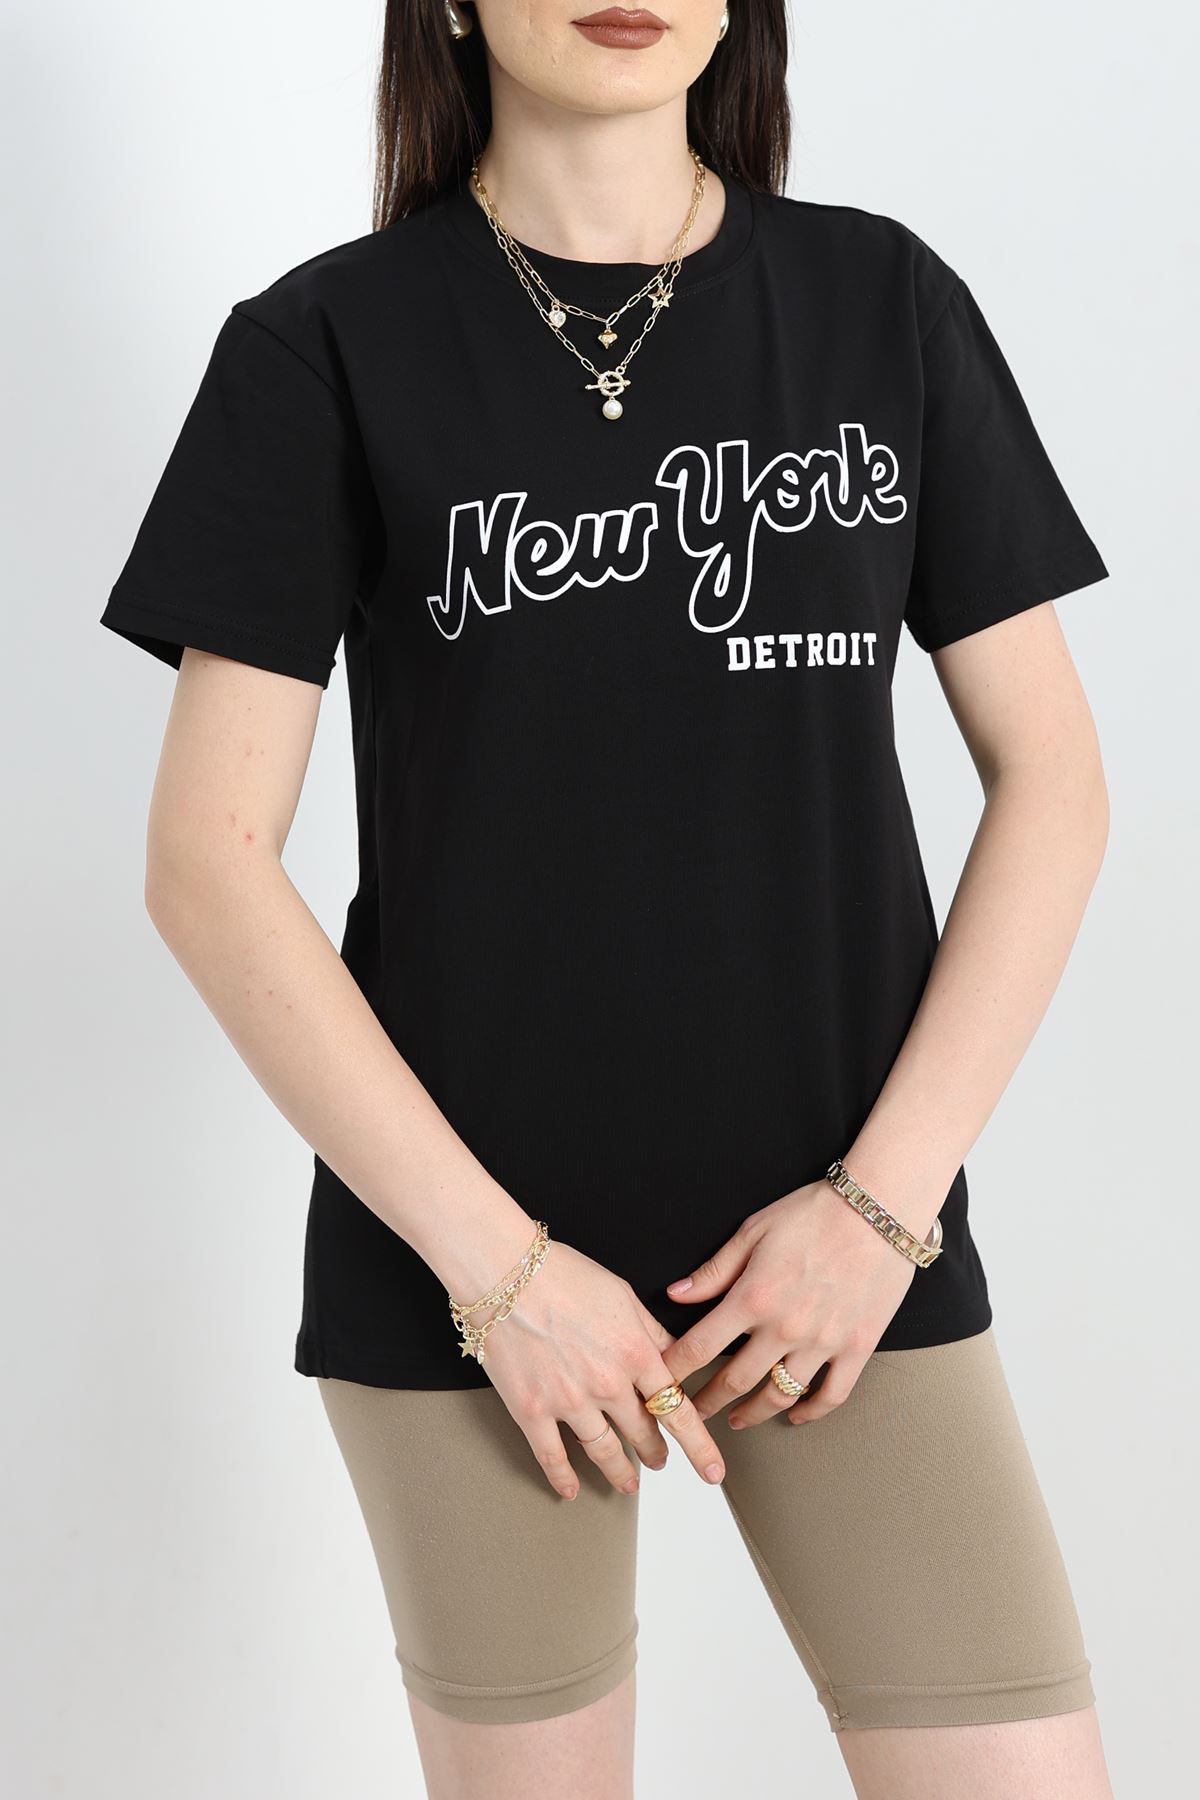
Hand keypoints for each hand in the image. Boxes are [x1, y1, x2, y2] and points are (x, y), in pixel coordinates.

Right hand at [477, 1239, 728, 1497]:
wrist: (504, 1272)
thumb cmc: (563, 1273)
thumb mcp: (623, 1295)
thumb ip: (652, 1332)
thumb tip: (676, 1358)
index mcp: (635, 1353)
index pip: (678, 1410)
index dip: (699, 1446)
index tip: (713, 1470)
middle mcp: (607, 1384)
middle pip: (643, 1433)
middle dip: (656, 1452)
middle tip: (661, 1462)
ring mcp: (569, 1401)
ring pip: (604, 1452)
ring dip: (620, 1472)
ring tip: (628, 1483)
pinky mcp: (531, 1411)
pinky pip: (552, 1456)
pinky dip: (563, 1477)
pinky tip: (571, 1489)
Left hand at [660, 1179, 918, 1425]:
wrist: (879, 1211)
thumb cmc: (813, 1213)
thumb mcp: (753, 1232)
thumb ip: (714, 1271)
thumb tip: (675, 1294)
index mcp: (753, 1297)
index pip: (700, 1347)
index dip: (675, 1371)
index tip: (660, 1383)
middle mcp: (785, 1328)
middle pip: (735, 1381)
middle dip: (707, 1402)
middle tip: (691, 1414)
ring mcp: (823, 1343)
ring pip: (780, 1396)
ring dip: (753, 1413)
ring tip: (737, 1420)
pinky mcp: (857, 1348)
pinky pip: (832, 1395)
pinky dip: (811, 1412)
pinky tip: (796, 1416)